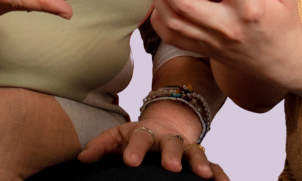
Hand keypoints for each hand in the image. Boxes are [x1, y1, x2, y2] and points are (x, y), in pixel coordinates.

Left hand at [79, 106, 228, 179]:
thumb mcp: (118, 136)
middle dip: (170, 154)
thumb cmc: (137, 137)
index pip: (139, 137)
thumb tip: (81, 158)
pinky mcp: (200, 158)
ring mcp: (186, 148)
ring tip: (203, 176)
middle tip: (169, 166)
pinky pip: (214, 164)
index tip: (130, 161)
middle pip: (170, 143)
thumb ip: (100, 146)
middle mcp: (168, 138)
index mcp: (146, 132)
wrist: (166, 125)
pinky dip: (219, 173)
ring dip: (199, 162)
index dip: (135, 149)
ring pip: (195, 152)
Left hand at [151, 0, 300, 78]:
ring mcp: (212, 41)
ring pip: (173, 21)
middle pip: (185, 4)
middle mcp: (227, 26)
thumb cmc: (281, 23)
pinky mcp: (203, 49)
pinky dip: (159, 18)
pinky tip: (160, 1)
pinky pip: (170, 37)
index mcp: (249, 8)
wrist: (281, 62)